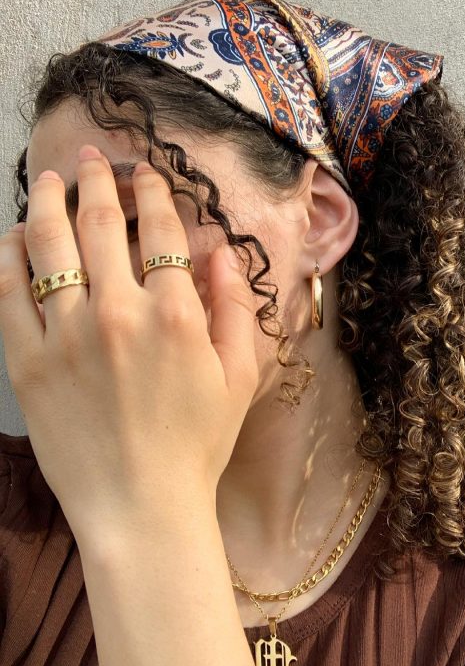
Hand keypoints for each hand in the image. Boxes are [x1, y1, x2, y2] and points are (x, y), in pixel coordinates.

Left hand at [0, 144, 257, 548]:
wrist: (141, 507)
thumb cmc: (197, 444)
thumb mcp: (240, 376)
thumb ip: (235, 307)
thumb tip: (219, 252)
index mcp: (176, 315)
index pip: (160, 231)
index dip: (152, 192)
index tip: (144, 172)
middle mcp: (119, 313)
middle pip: (100, 224)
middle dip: (96, 180)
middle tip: (91, 158)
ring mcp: (67, 336)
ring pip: (48, 246)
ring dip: (46, 201)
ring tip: (47, 178)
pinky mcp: (28, 362)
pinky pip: (8, 293)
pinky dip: (8, 256)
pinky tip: (13, 237)